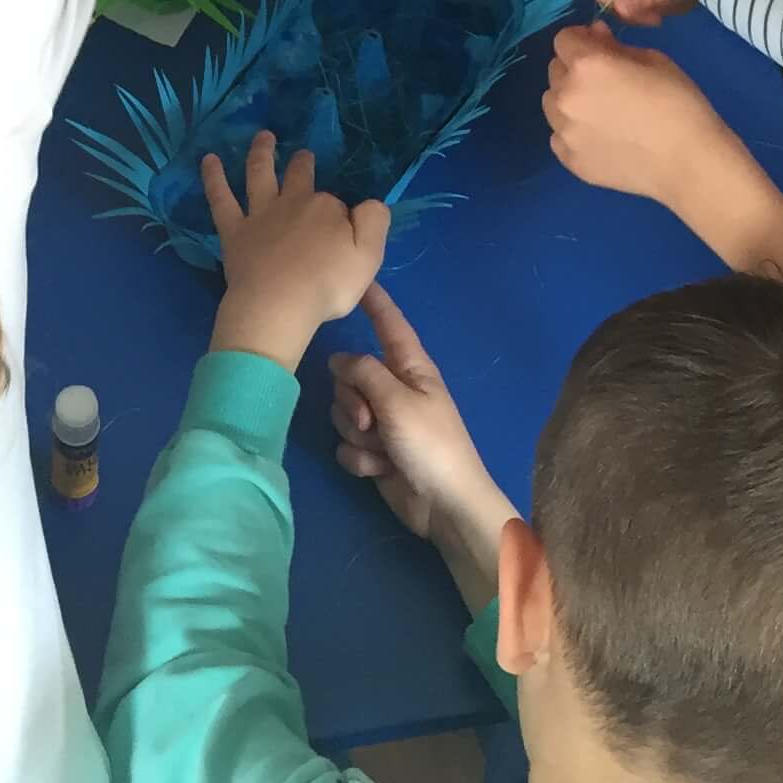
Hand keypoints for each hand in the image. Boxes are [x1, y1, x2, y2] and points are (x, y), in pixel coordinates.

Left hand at [203, 135, 389, 373]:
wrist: (279, 304)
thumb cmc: (327, 286)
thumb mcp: (368, 257)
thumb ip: (373, 223)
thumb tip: (370, 203)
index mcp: (325, 209)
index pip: (335, 204)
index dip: (340, 215)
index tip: (344, 229)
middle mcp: (291, 203)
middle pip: (298, 177)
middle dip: (302, 164)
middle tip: (303, 154)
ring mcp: (260, 215)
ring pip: (259, 174)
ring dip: (262, 153)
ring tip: (263, 136)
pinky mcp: (234, 231)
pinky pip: (221, 198)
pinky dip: (214, 177)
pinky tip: (208, 160)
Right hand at [329, 285, 506, 547]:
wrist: (444, 506)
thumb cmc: (431, 445)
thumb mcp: (396, 400)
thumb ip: (363, 371)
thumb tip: (337, 360)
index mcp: (410, 368)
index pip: (388, 324)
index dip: (374, 301)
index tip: (356, 276)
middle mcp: (394, 389)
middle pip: (349, 374)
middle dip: (351, 399)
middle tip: (370, 420)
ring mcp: (383, 422)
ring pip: (343, 411)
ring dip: (357, 434)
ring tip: (381, 449)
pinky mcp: (374, 453)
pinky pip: (347, 444)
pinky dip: (360, 459)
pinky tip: (380, 470)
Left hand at [543, 21, 743, 217]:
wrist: (688, 163)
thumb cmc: (677, 104)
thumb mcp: (651, 59)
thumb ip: (615, 46)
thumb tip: (595, 37)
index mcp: (585, 65)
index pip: (563, 39)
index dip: (581, 39)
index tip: (599, 46)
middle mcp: (565, 96)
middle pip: (555, 70)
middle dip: (575, 68)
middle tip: (605, 81)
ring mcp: (564, 132)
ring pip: (552, 103)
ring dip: (570, 99)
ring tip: (601, 111)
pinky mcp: (570, 160)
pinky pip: (559, 136)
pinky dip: (573, 131)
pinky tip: (600, 137)